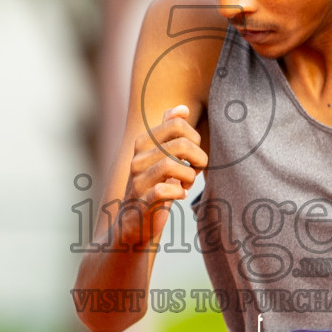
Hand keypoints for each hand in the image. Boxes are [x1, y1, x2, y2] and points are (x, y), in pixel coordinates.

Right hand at [115, 105, 206, 249]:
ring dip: (190, 175)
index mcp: (143, 142)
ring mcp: (138, 180)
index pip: (177, 124)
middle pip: (181, 143)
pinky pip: (165, 190)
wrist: (134, 222)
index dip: (195, 138)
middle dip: (198, 158)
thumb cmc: (153, 185)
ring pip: (173, 165)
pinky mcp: (143, 202)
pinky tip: (180, 195)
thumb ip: (169, 131)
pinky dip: (180, 192)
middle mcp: (137, 158)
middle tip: (195, 170)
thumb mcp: (161, 156)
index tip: (193, 155)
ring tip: (188, 183)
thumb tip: (181, 108)